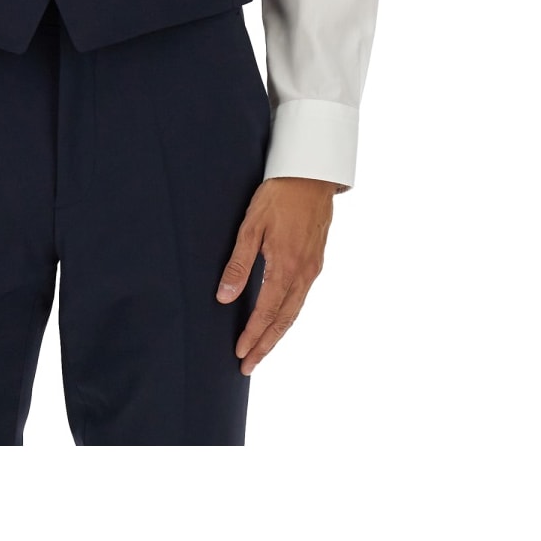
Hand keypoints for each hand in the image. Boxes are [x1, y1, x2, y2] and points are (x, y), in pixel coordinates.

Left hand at [216, 176, 336, 375]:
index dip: (252, 335)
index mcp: (285, 266)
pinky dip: (289, 316)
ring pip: (294, 312)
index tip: (240, 353)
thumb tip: (224, 297)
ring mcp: (313, 269)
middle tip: (248, 366)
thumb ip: (238, 263)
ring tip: (262, 350)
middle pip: (283, 321)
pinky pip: (301, 298)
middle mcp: (303, 273)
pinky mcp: (316, 261)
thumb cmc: (278, 196)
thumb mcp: (251, 226)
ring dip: (277, 334)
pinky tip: (279, 320)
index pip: (266, 312)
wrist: (311, 175)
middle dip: (265, 345)